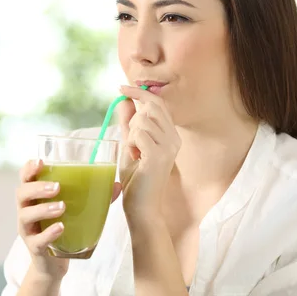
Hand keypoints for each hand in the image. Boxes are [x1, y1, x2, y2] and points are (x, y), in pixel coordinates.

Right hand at [15, 159, 122, 280]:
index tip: (40, 161)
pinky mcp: (34, 247)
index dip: (29, 168)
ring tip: (62, 207)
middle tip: (57, 187)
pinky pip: (37, 240)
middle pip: (22, 193)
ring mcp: (28, 230)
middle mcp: (27, 210)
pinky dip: (48, 233)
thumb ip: (94, 197)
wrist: (53, 263)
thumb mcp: (74, 210)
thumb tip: (116, 185)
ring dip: (43, 209)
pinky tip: (61, 228)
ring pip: (26, 215)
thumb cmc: (63, 228)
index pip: (25, 177)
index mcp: (35, 196)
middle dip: (37, 187)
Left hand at [116, 85, 180, 220]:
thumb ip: (129, 123)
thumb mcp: (130, 146)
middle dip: (134, 118)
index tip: (122, 87)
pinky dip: (130, 144)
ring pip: (142, 119)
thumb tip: (125, 100)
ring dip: (130, 135)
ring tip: (134, 155)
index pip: (158, 103)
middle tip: (131, 140)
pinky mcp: (158, 155)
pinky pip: (138, 133)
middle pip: (151, 106)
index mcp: (170, 135)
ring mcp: (169, 146)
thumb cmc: (136, 181)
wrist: (142, 209)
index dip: (140, 92)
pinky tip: (134, 159)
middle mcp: (174, 138)